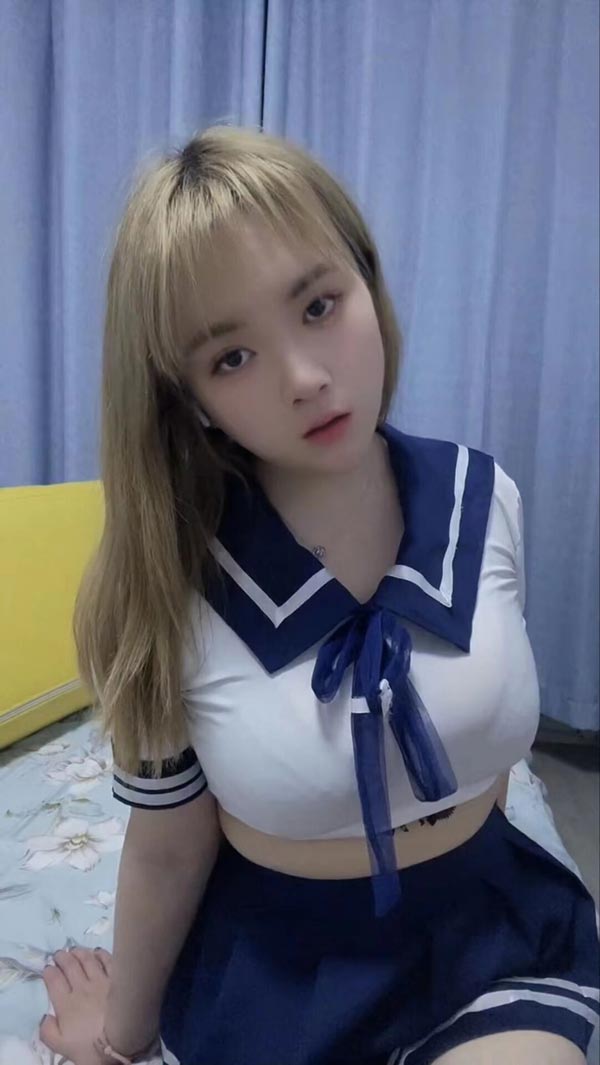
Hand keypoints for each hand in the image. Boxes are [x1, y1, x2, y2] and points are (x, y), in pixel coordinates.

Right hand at [40, 947, 116, 1064]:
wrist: (122, 1039)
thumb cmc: (91, 1046)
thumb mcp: (62, 1046)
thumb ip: (48, 1032)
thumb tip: (44, 1017)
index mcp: (66, 1004)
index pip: (54, 981)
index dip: (49, 972)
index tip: (47, 968)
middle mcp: (82, 987)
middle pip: (70, 966)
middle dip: (62, 957)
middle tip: (59, 954)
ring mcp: (101, 980)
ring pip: (88, 960)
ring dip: (79, 952)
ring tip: (74, 950)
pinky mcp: (117, 978)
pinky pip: (107, 960)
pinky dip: (100, 954)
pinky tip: (97, 951)